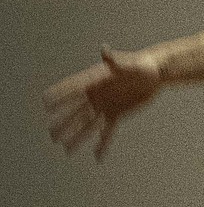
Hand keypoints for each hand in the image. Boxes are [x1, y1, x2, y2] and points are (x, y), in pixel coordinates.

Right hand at [45, 47, 162, 158]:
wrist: (155, 74)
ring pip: (87, 124)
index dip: (60, 95)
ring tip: (65, 148)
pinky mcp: (116, 114)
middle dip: (64, 122)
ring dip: (77, 136)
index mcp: (95, 80)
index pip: (73, 89)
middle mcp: (96, 94)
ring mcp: (105, 106)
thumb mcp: (128, 64)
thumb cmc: (141, 65)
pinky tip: (97, 156)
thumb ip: (114, 61)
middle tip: (51, 134)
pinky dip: (102, 144)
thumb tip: (104, 50)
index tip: (45, 102)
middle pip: (76, 111)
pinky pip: (107, 132)